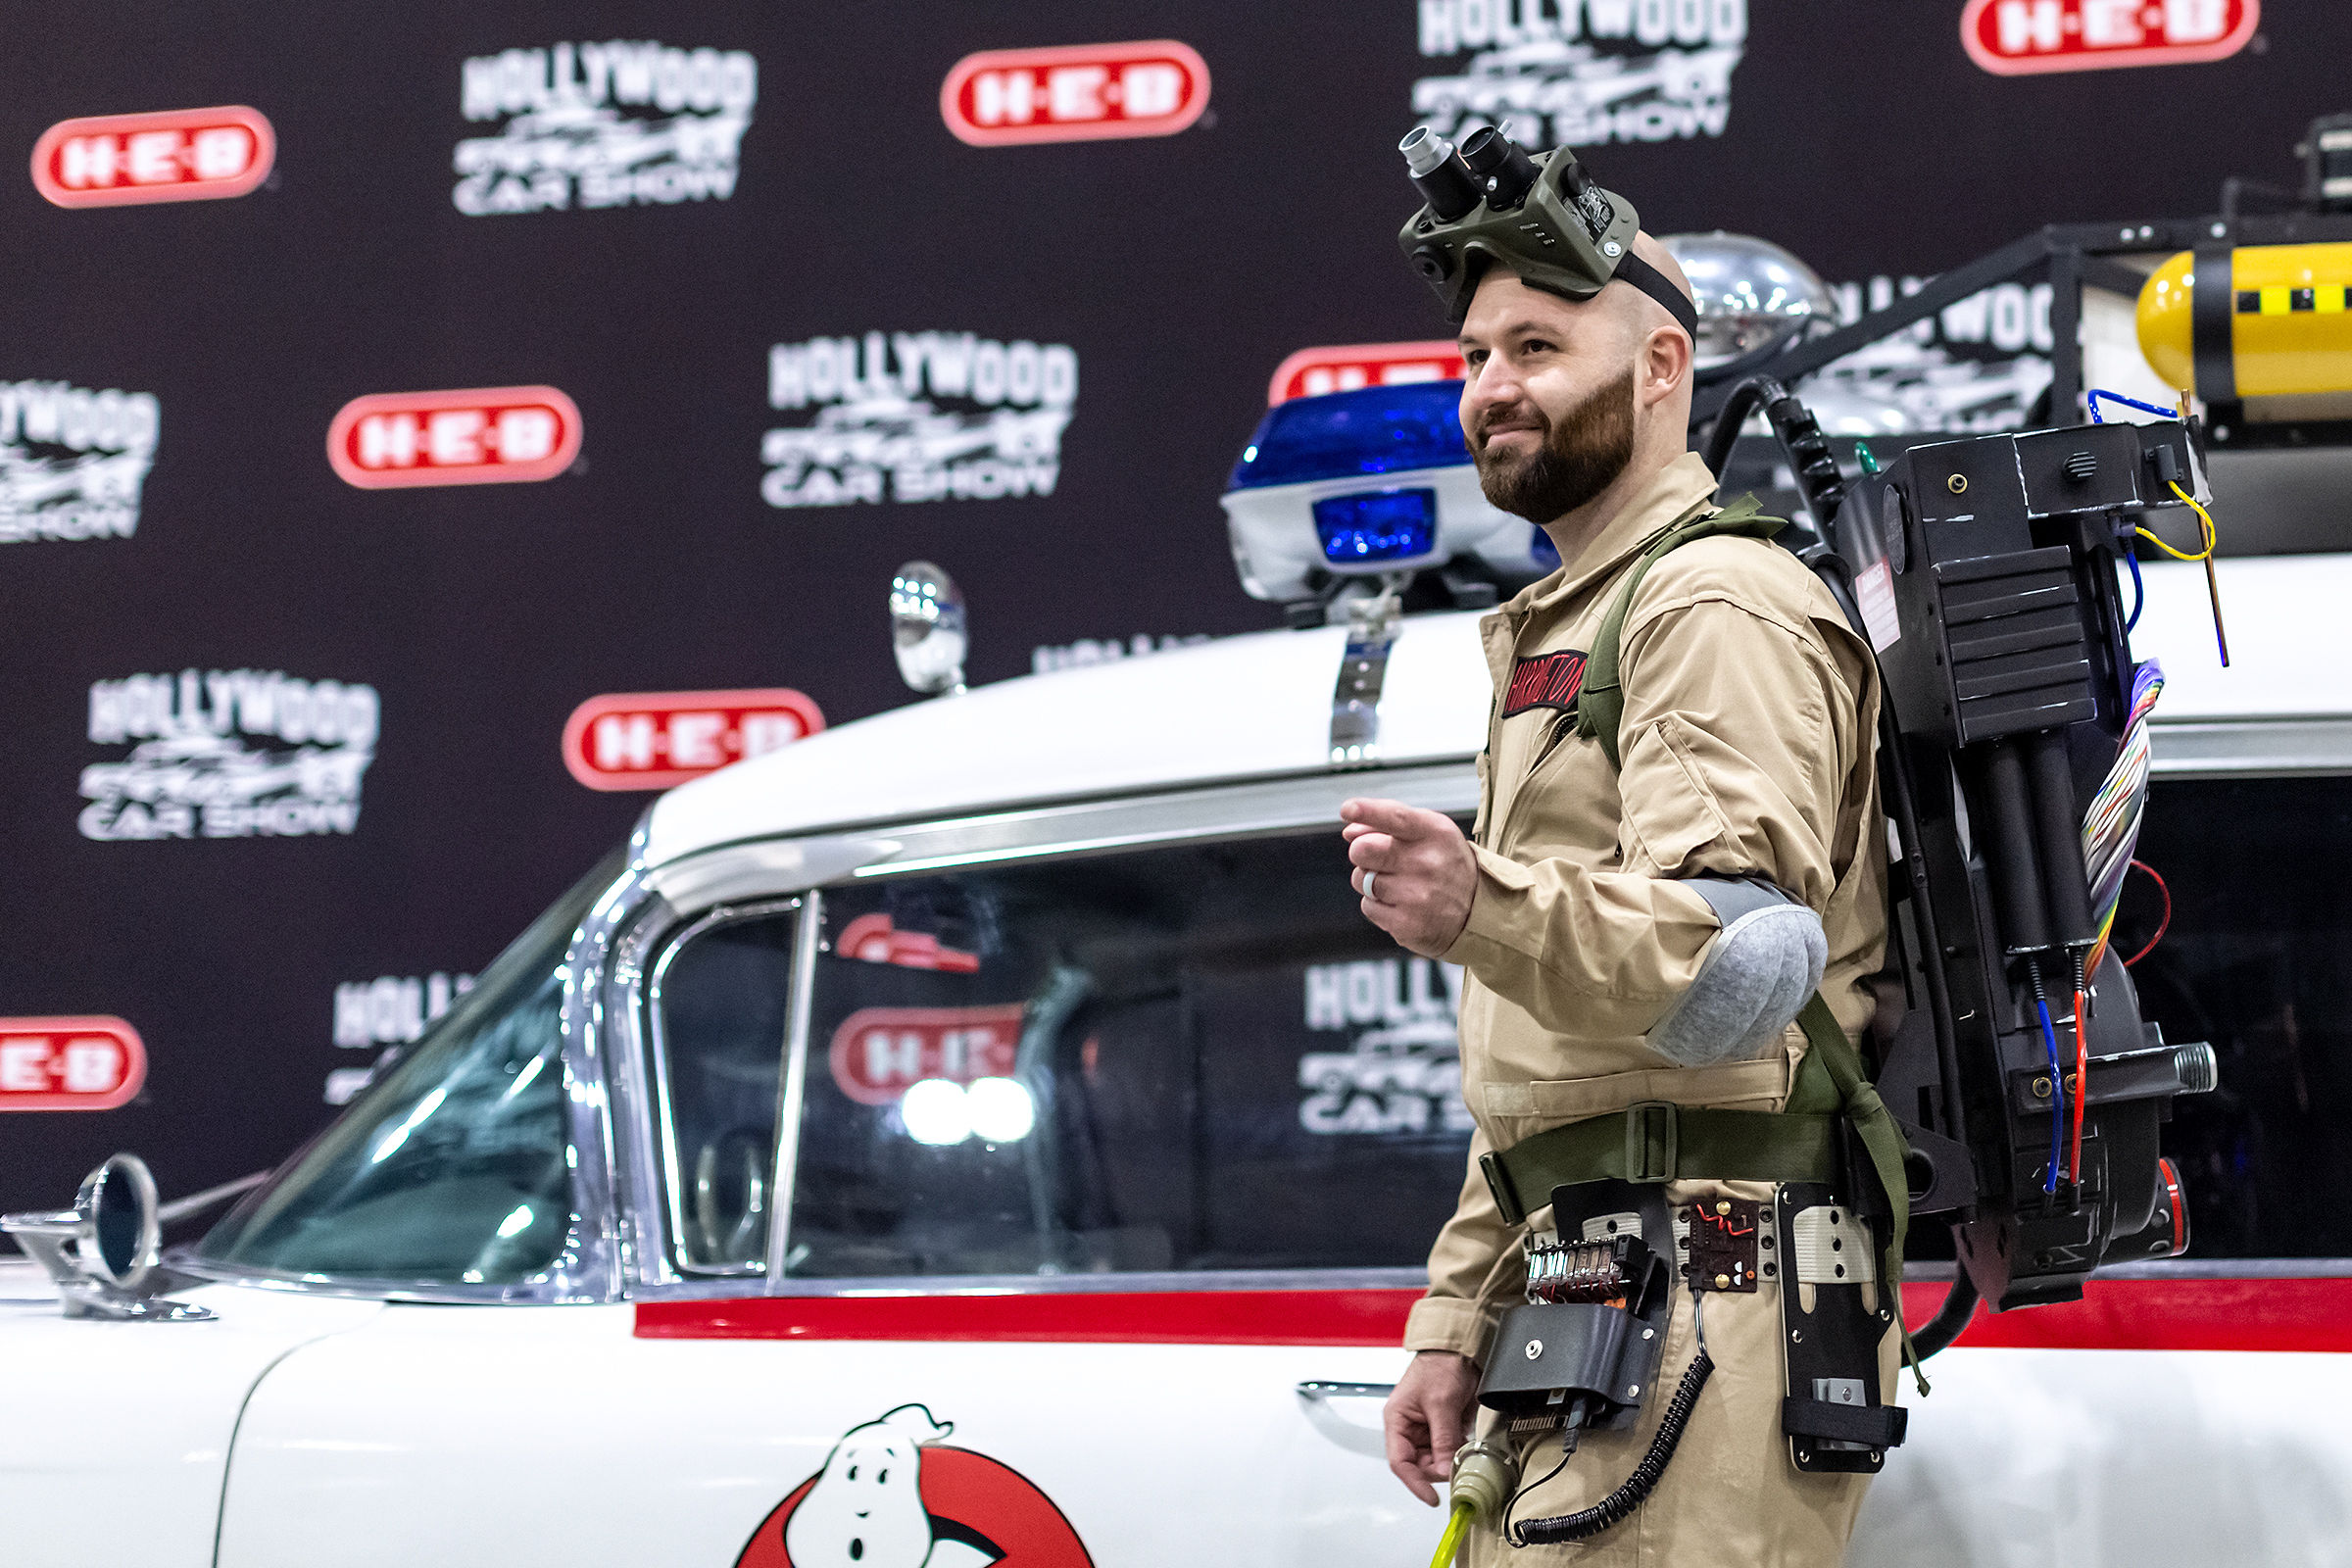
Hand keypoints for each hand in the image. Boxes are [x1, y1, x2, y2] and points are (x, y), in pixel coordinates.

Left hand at [1342, 798, 1477, 957]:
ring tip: (1400, 884)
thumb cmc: (1444, 863)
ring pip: (1361, 880)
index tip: (1348, 809)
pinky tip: (1402, 904)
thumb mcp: (1428, 832)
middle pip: (1363, 850)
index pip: (1395, 817)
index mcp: (1433, 832)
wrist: (1477, 911)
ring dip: (1370, 881)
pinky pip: (1368, 907)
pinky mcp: (1406, 924)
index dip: (1367, 811)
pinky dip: (1378, 905)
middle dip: (1361, 852)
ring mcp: (1416, 896)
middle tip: (1380, 858)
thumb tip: (1350, 832)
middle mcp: (1426, 863)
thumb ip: (1387, 823)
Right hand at [1384, 1349, 1480, 1505]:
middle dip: (1438, 1469)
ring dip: (1450, 1460)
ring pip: (1436, 1460)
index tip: (1431, 1497)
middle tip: (1457, 1468)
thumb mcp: (1441, 1403)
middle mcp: (1409, 1428)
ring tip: (1463, 1451)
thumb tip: (1444, 1470)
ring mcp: (1427, 1429)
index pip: (1400, 1462)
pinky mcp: (1444, 1428)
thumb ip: (1442, 1439)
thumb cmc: (1439, 1364)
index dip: (1414, 1482)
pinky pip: (1449, 1450)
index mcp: (1397, 1420)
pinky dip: (1459, 1452)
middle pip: (1420, 1465)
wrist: (1460, 1349)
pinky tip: (1466, 1442)